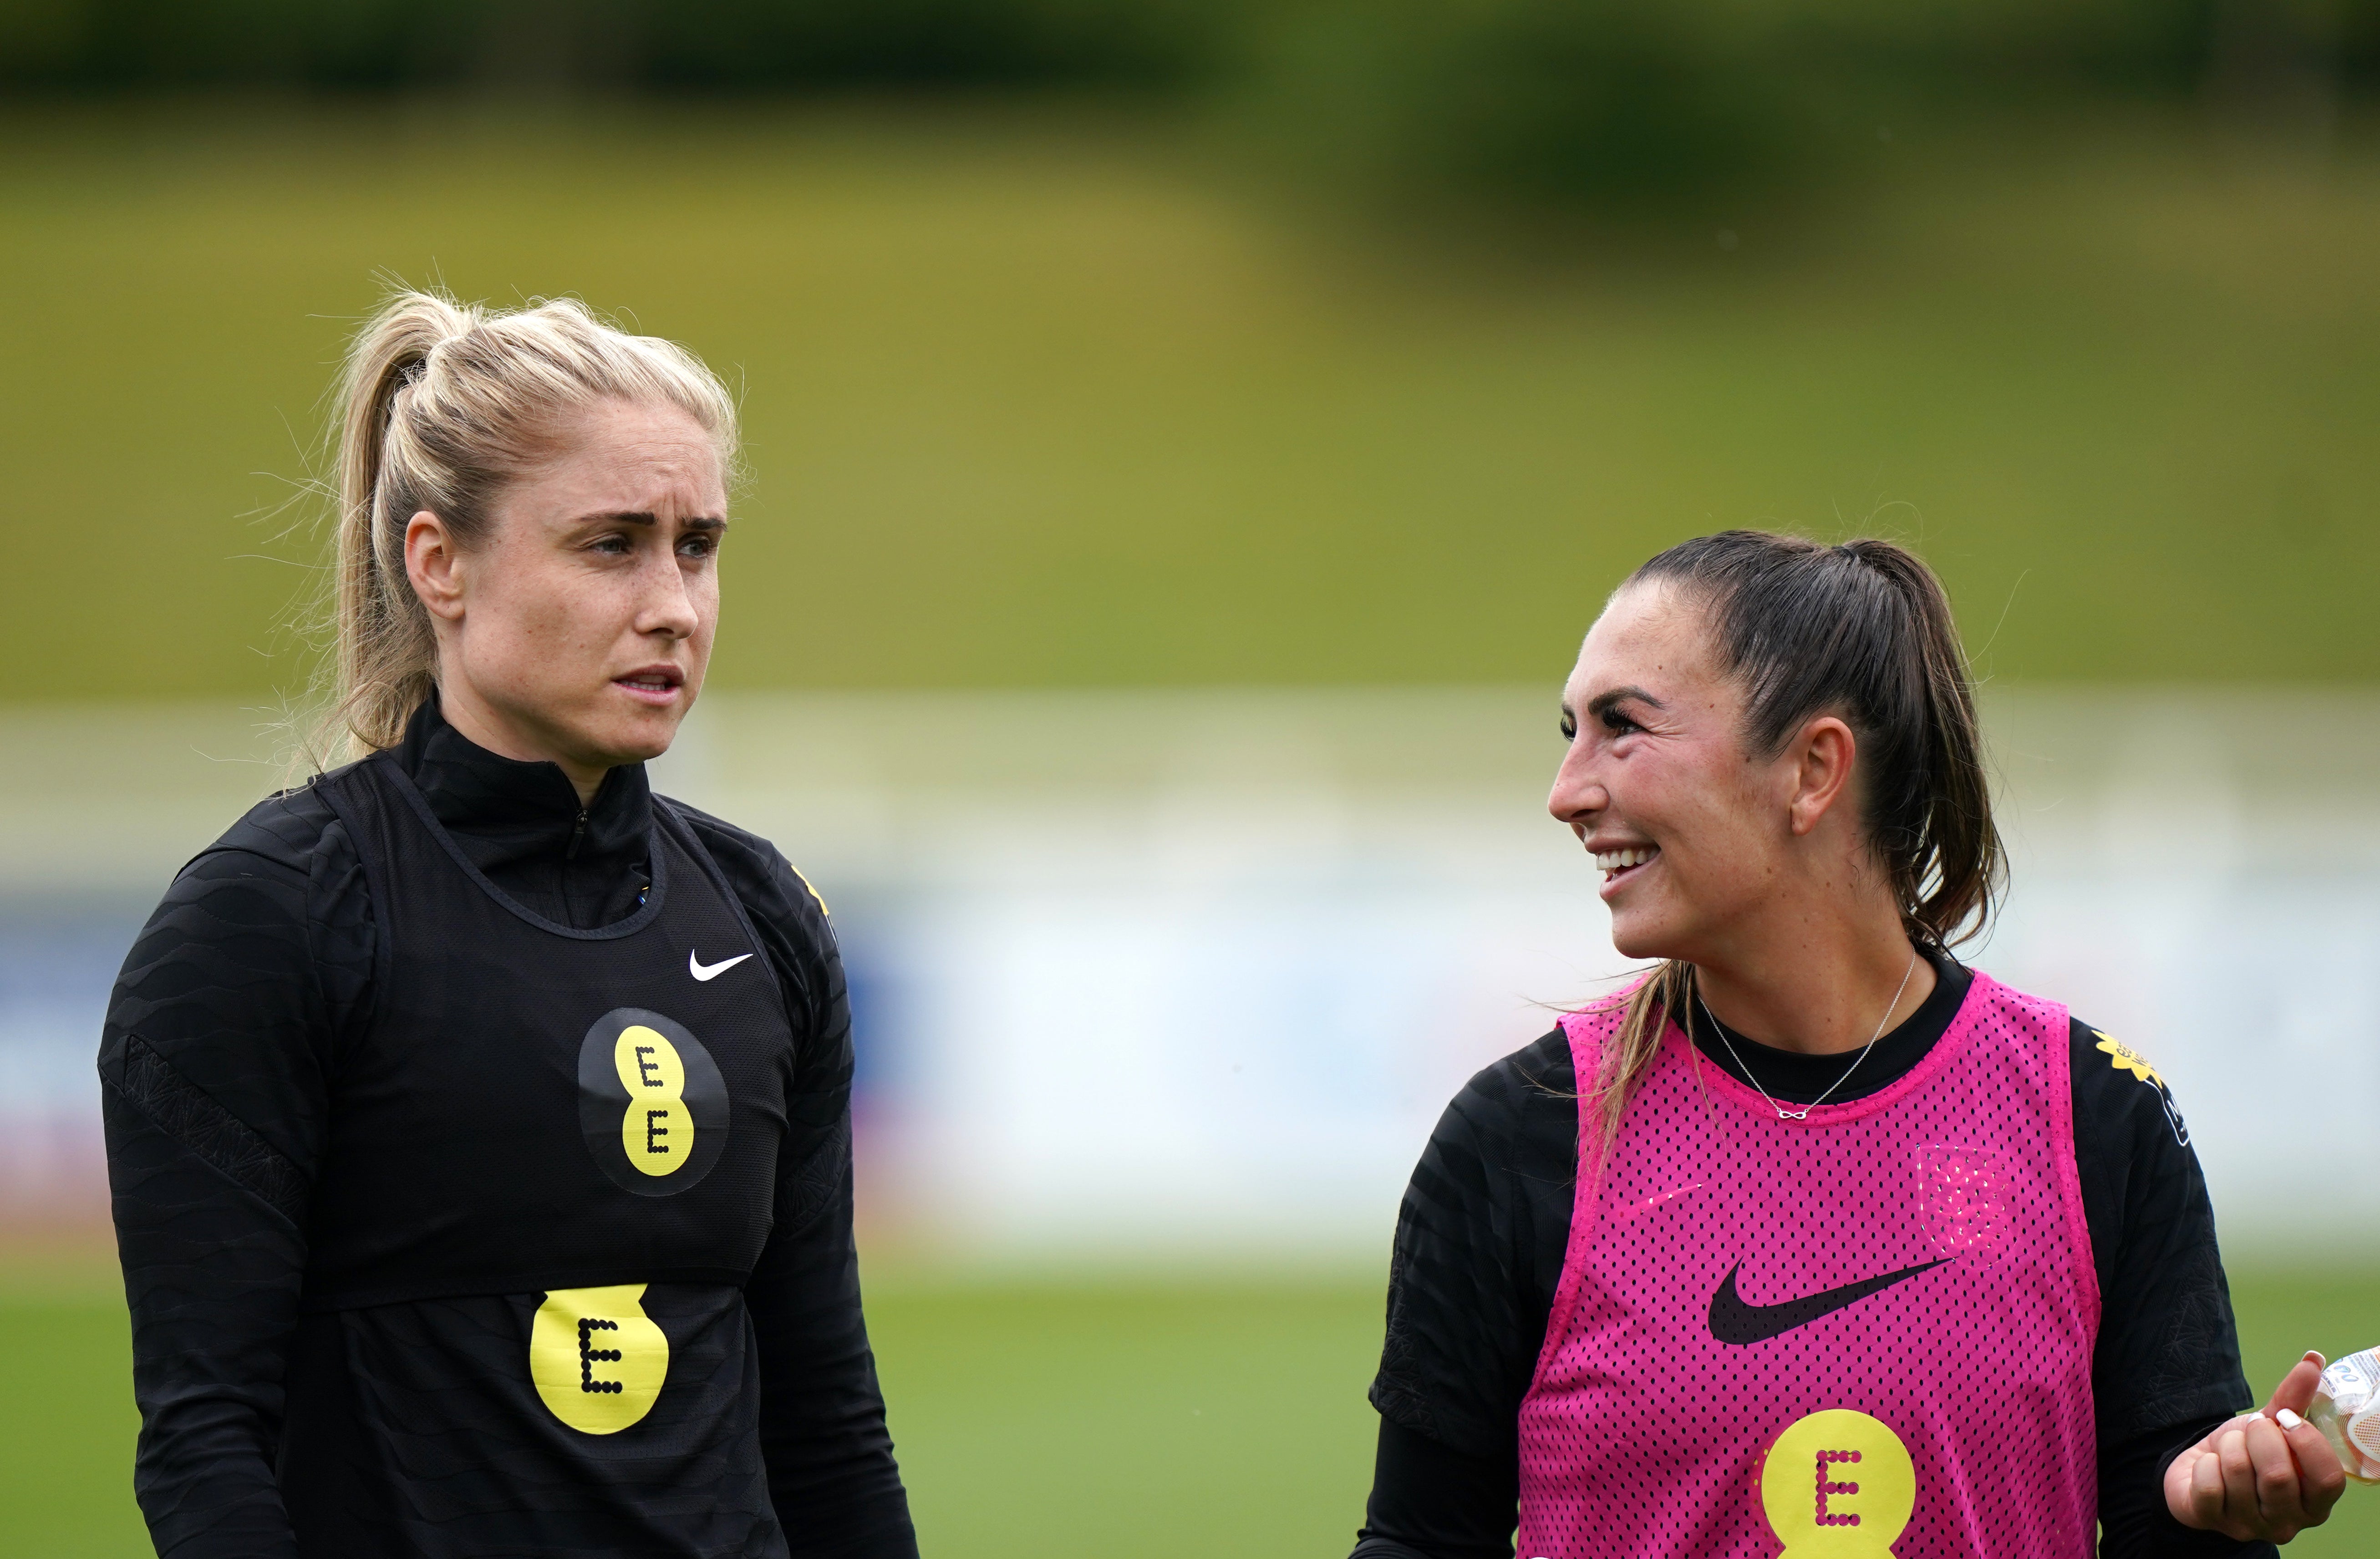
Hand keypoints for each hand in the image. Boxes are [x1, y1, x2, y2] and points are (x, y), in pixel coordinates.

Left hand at [2165, 1351, 2348, 1541]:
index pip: (2328, 1479)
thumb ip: (2294, 1398)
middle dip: (2257, 1437)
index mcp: (2316, 1502)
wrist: (2197, 1470)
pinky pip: (2208, 1485)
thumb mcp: (2272, 1425)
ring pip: (2239, 1473)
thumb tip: (2313, 1359)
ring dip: (2228, 1446)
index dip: (2305, 1441)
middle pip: (2278, 1475)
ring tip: (2229, 1447)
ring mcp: (2252, 1527)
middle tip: (2250, 1428)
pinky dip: (2204, 1463)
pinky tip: (2208, 1466)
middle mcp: (2290, 1522)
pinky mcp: (2213, 1522)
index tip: (2284, 1418)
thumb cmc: (2246, 1451)